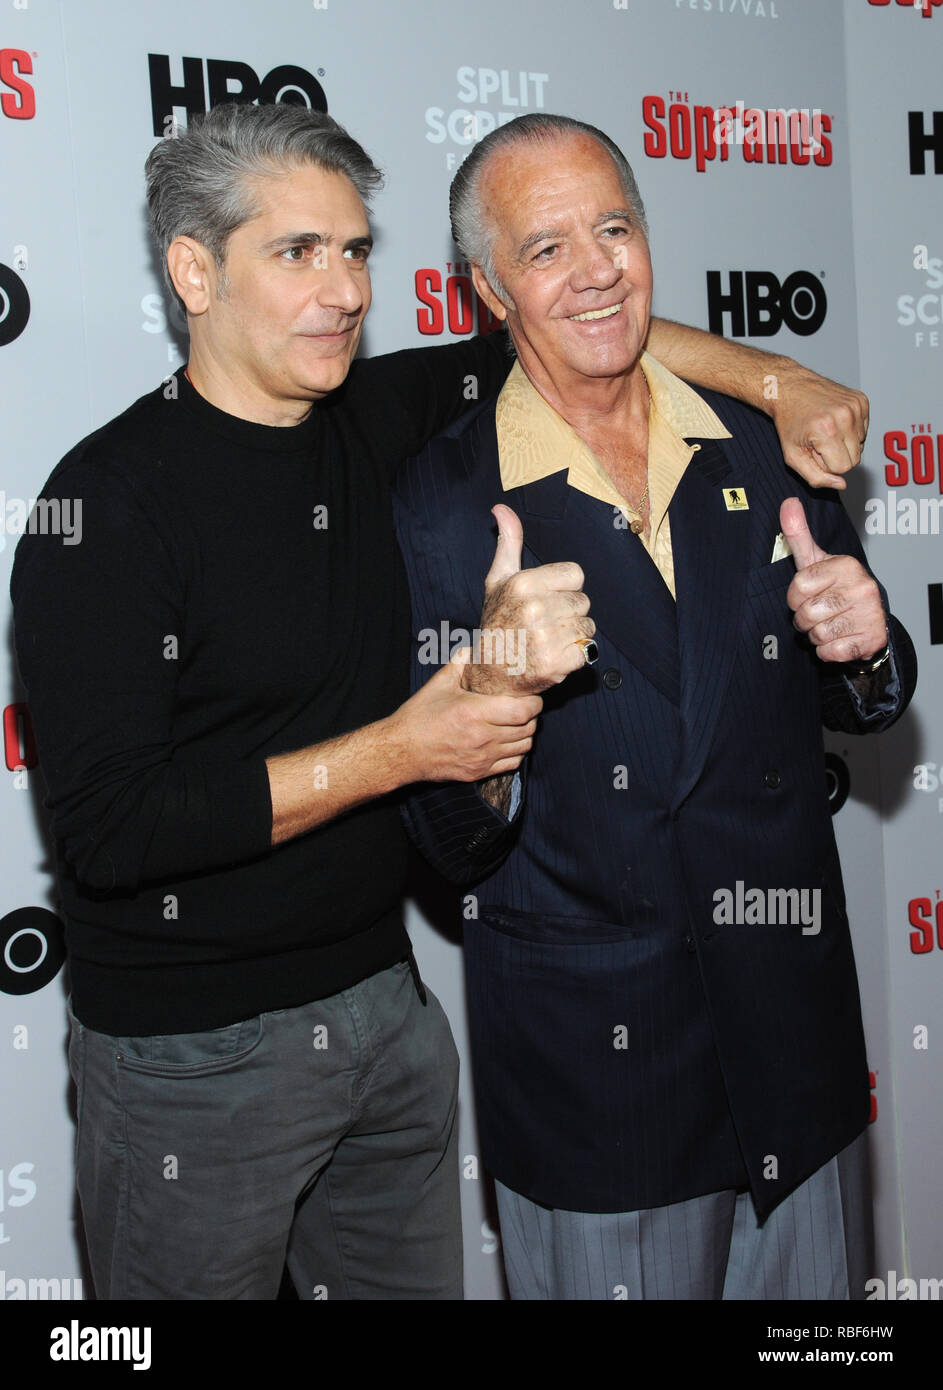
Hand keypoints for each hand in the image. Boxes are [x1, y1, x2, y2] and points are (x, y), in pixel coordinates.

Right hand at [391, 646, 541, 782]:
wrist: (402, 751)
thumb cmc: (419, 716)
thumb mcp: (439, 684)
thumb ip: (461, 662)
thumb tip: (476, 646)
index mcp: (474, 712)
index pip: (523, 711)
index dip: (534, 702)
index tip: (531, 696)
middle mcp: (482, 737)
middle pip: (528, 728)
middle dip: (532, 715)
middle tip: (525, 706)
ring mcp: (482, 757)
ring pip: (524, 746)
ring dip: (525, 733)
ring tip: (517, 723)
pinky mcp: (479, 772)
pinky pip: (513, 763)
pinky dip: (516, 752)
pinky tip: (507, 741)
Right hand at [462, 503, 593, 694]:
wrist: (490, 671)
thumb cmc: (497, 621)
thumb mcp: (498, 579)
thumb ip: (508, 542)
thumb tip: (501, 508)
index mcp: (524, 583)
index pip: (576, 575)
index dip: (563, 588)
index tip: (544, 600)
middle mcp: (535, 609)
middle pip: (583, 601)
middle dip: (569, 612)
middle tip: (544, 624)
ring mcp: (546, 637)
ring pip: (588, 626)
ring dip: (574, 635)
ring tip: (549, 639)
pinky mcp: (556, 663)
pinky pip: (587, 650)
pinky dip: (576, 656)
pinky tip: (554, 655)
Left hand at [767, 363, 868, 491]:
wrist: (791, 388)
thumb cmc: (789, 422)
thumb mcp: (793, 456)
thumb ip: (815, 477)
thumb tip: (841, 485)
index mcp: (826, 430)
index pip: (843, 468)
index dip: (827, 464)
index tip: (814, 451)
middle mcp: (845, 416)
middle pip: (855, 458)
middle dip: (837, 455)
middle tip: (819, 441)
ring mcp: (856, 406)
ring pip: (861, 444)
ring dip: (844, 442)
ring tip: (826, 430)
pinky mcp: (862, 400)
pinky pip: (864, 429)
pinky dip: (851, 429)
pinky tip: (834, 421)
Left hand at [782, 498, 885, 662]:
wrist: (869, 620)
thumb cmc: (836, 588)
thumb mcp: (817, 561)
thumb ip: (799, 535)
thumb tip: (787, 502)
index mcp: (846, 565)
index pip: (799, 586)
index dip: (796, 597)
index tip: (807, 595)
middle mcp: (862, 587)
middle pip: (806, 612)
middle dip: (804, 618)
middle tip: (817, 613)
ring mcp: (868, 614)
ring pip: (817, 633)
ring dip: (816, 634)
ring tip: (828, 624)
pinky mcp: (870, 639)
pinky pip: (829, 651)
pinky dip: (827, 650)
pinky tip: (838, 638)